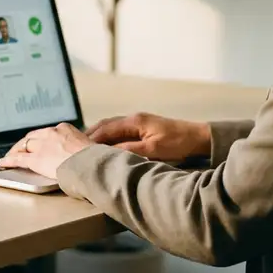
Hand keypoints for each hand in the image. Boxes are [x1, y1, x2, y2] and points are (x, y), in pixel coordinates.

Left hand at [0, 123, 91, 179]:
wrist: (90, 164)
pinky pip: (19, 159)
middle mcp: (51, 133)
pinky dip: (9, 160)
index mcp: (64, 128)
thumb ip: (78, 146)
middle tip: (20, 149)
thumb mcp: (88, 145)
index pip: (46, 132)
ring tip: (10, 156)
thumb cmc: (94, 159)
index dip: (39, 139)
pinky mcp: (36, 159)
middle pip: (33, 137)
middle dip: (25, 144)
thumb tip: (79, 153)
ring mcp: (42, 145)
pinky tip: (3, 162)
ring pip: (24, 146)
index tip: (37, 143)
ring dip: (16, 151)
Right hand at [84, 113, 210, 162]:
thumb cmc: (178, 143)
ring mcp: (138, 123)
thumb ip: (130, 150)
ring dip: (98, 136)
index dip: (90, 139)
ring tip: (85, 147)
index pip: (105, 129)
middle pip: (105, 125)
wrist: (198, 138)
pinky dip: (108, 137)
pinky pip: (119, 131)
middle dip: (89, 135)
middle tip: (74, 146)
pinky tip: (105, 146)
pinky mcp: (143, 129)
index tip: (77, 148)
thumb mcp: (153, 149)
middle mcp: (133, 119)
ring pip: (111, 127)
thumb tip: (108, 153)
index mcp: (134, 121)